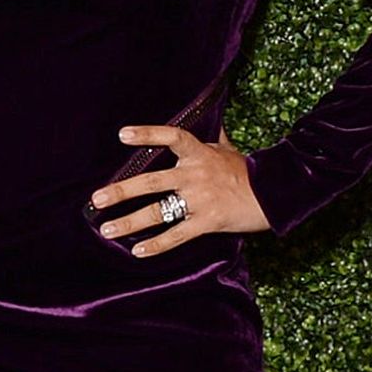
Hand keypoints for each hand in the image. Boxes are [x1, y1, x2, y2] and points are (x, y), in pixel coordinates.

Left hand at [90, 126, 272, 255]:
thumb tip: (211, 120)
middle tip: (97, 198)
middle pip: (151, 181)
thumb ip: (213, 138)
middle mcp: (195, 174)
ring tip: (107, 229)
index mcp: (199, 154)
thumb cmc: (248, 171)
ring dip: (130, 222)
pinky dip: (156, 245)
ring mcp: (200, 199)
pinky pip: (177, 235)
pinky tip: (137, 250)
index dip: (147, 134)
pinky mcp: (207, 222)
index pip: (171, 138)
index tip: (122, 135)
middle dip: (121, 190)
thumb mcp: (228, 149)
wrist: (274, 195)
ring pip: (158, 212)